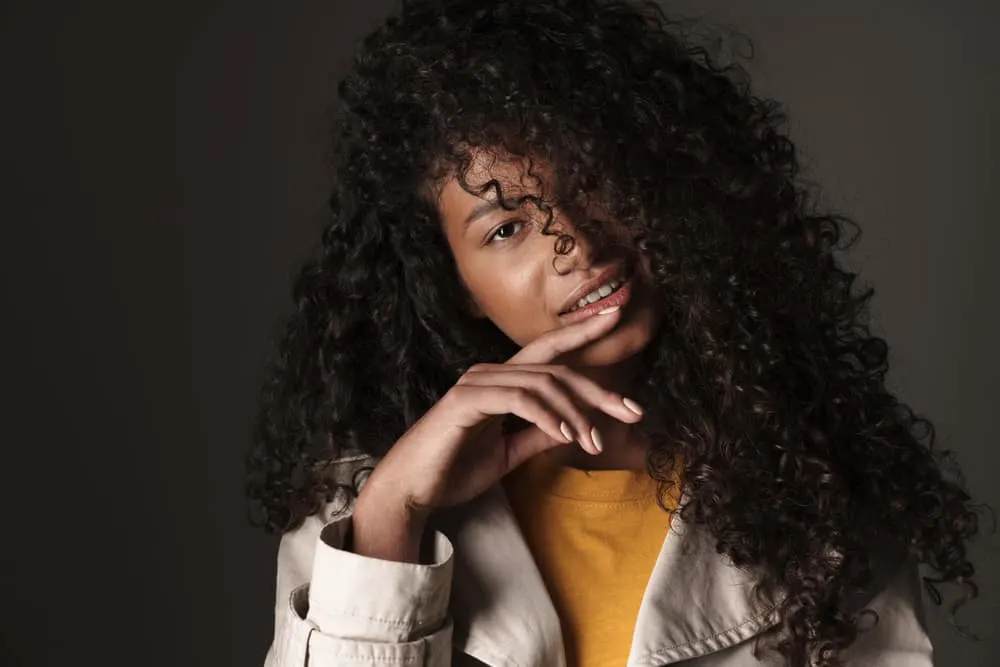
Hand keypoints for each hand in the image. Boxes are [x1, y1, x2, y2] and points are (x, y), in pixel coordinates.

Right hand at [356, 306, 642, 525]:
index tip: (615, 316)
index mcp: (500, 381)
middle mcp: (489, 373)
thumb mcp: (508, 453)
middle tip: (631, 411)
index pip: (548, 352)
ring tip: (594, 442)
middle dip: (598, 389)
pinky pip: (519, 400)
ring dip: (575, 414)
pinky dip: (547, 416)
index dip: (581, 332)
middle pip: (556, 368)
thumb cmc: (454, 470)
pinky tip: (565, 436)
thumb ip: (537, 436)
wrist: (413, 489)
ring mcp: (476, 384)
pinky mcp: (466, 401)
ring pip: (542, 383)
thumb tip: (573, 428)